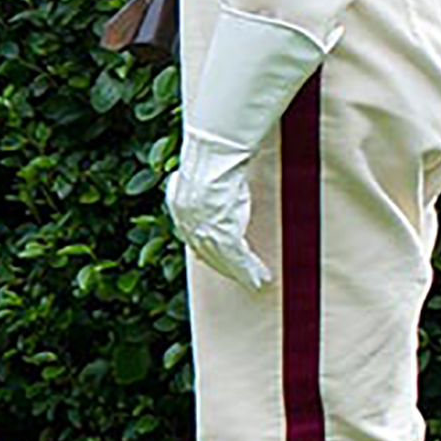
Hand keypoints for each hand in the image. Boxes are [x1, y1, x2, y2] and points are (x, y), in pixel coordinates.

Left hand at [166, 137, 267, 289]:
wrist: (214, 157)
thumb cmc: (213, 156)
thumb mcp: (204, 171)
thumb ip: (206, 180)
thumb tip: (214, 166)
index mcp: (179, 206)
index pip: (192, 234)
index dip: (205, 248)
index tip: (213, 257)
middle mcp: (188, 223)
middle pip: (206, 252)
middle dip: (223, 266)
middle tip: (238, 277)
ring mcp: (204, 231)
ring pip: (224, 260)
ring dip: (241, 274)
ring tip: (256, 284)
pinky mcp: (222, 235)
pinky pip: (238, 259)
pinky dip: (250, 271)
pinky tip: (261, 279)